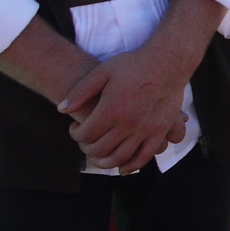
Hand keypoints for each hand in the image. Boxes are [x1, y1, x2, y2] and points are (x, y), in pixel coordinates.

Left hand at [61, 45, 192, 173]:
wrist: (168, 62)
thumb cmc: (134, 65)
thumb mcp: (102, 71)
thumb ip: (80, 91)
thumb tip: (61, 109)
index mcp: (112, 109)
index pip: (86, 135)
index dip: (75, 134)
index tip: (75, 129)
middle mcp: (129, 123)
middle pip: (100, 149)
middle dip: (87, 148)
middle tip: (85, 141)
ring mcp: (146, 129)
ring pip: (120, 157)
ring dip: (105, 161)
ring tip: (99, 155)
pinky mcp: (160, 131)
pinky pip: (144, 156)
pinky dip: (132, 166)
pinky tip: (123, 168)